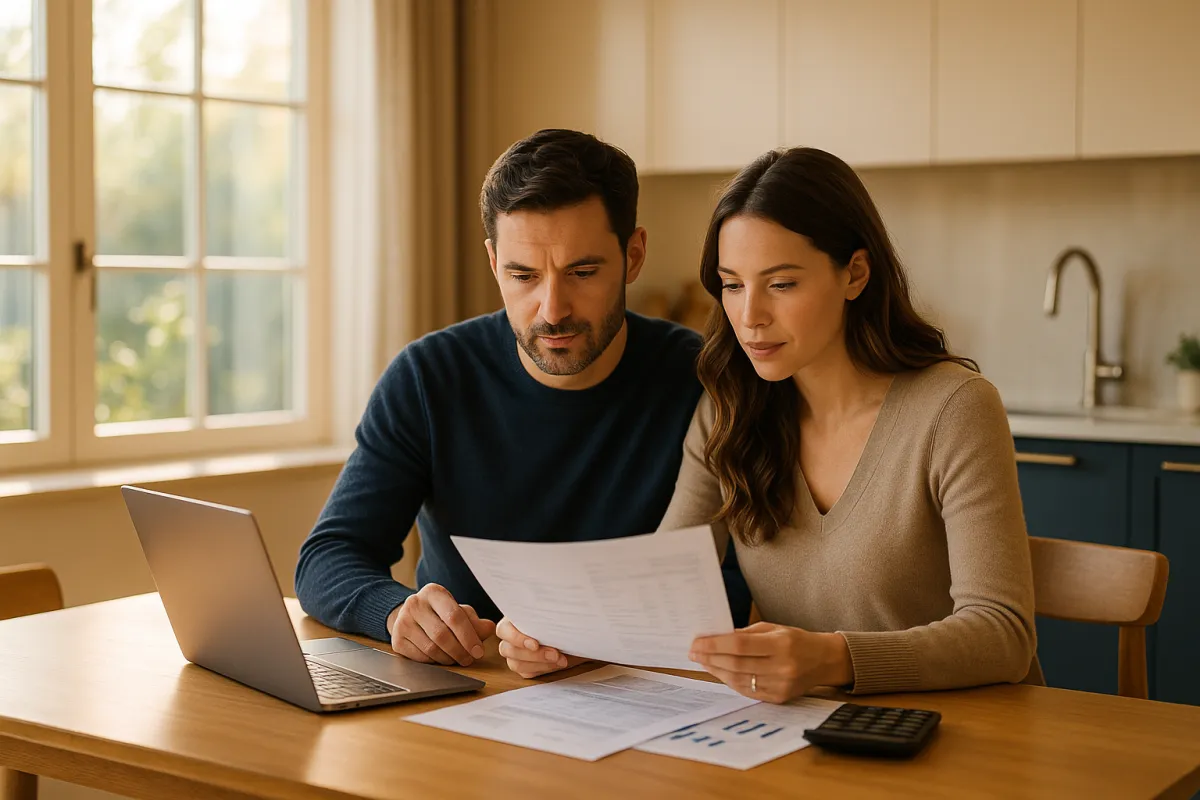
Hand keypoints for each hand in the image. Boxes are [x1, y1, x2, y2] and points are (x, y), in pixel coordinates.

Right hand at [387, 584, 496, 666]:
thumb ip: (475, 621)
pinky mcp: (396, 640)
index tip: (478, 651)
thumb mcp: (459, 612)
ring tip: (457, 659)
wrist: (411, 617)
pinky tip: (441, 659)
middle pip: (442, 635)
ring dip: (448, 659)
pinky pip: (420, 658)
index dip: (469, 637)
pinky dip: (434, 662)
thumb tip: (489, 629)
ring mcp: (402, 622)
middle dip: (460, 651)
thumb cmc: (440, 614)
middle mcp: (414, 604)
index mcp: (434, 592)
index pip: (454, 616)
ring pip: (431, 648)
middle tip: (469, 659)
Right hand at [496, 617, 587, 678]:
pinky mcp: (524, 666)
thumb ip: (550, 617)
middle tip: (555, 654)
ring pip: (515, 664)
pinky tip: (556, 664)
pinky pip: (526, 673)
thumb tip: (552, 619)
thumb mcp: (559, 615)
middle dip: (533, 655)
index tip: (535, 645)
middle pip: (507, 650)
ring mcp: (515, 653)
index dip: (516, 638)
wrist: (575, 632)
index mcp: (514, 618)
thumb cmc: (565, 619)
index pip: (503, 630)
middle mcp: (511, 636)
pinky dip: (542, 669)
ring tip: (560, 660)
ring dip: (539, 664)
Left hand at [689, 622, 852, 703]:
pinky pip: (747, 692)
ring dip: (717, 671)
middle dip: (710, 658)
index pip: (739, 645)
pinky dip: (730, 682)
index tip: (696, 642)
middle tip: (693, 652)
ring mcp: (780, 685)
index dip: (714, 644)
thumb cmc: (796, 640)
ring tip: (703, 661)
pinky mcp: (779, 698)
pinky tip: (720, 672)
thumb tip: (715, 637)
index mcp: (780, 644)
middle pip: (736, 664)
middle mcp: (781, 667)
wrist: (824, 660)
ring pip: (739, 680)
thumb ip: (746, 634)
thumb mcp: (773, 628)